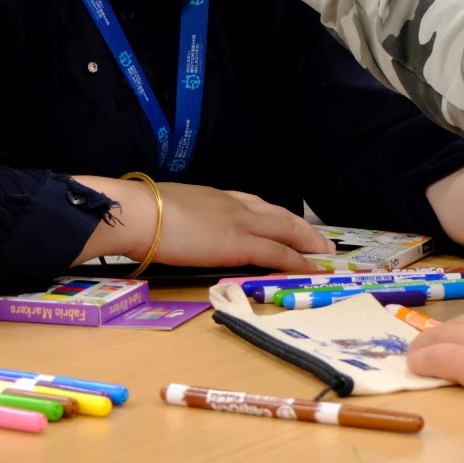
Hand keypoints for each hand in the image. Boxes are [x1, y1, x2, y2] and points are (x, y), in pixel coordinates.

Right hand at [74, 177, 334, 270]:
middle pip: (278, 215)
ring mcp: (240, 223)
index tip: (287, 221)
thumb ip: (185, 215)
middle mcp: (234, 205)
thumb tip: (181, 226)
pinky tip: (310, 267)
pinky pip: (278, 253)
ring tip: (325, 252)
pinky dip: (298, 261)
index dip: (274, 215)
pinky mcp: (240, 244)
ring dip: (308, 241)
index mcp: (216, 196)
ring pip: (286, 230)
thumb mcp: (170, 206)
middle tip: (321, 239)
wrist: (139, 213)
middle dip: (302, 228)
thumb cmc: (142, 212)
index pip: (254, 204)